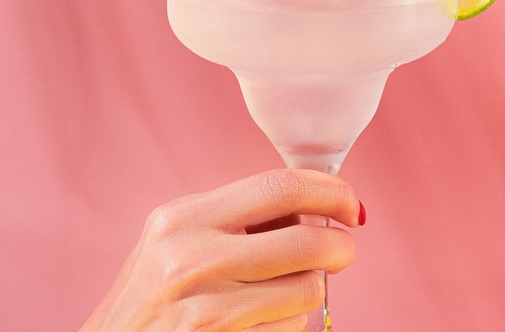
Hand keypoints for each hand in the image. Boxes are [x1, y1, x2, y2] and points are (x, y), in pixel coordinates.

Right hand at [81, 169, 364, 330]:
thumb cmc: (154, 299)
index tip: (350, 205)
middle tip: (341, 252)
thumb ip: (238, 220)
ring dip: (308, 289)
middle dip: (341, 246)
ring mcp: (207, 308)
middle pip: (307, 240)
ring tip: (278, 293)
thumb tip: (314, 209)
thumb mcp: (178, 241)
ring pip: (307, 287)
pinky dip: (289, 322)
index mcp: (182, 219)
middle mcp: (191, 259)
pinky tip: (257, 322)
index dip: (330, 192)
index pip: (279, 187)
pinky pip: (292, 327)